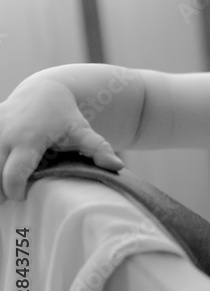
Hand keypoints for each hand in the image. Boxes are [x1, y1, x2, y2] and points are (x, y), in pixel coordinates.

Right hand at [0, 80, 123, 202]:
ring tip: (4, 187)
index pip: (13, 173)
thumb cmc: (66, 116)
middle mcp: (3, 134)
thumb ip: (99, 149)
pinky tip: (1, 172)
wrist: (45, 90)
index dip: (14, 190)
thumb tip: (118, 167)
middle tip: (8, 200)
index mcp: (27, 140)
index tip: (22, 197)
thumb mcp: (83, 131)